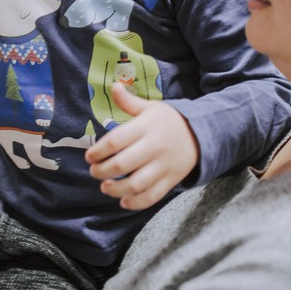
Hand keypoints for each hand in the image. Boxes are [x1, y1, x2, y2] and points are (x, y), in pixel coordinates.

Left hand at [85, 84, 199, 210]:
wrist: (201, 134)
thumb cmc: (169, 121)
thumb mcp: (151, 108)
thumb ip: (130, 102)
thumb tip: (114, 86)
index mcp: (146, 127)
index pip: (116, 140)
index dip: (98, 151)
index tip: (89, 156)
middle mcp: (154, 147)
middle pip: (122, 164)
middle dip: (102, 171)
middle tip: (94, 171)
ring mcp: (163, 166)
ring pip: (135, 184)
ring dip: (115, 189)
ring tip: (105, 186)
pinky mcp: (170, 180)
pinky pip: (151, 196)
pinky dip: (135, 203)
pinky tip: (123, 200)